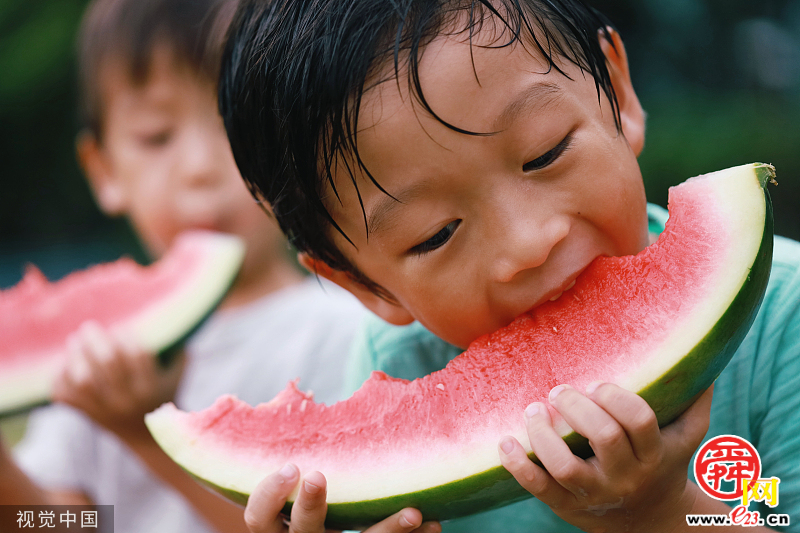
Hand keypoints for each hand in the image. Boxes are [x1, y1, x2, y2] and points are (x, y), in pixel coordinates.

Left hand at [51, 320, 184, 437]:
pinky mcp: (88, 416)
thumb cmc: (162, 396)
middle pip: (108, 362)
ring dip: (76, 356)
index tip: (121, 328)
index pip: (138, 355)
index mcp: (151, 388)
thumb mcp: (176, 376)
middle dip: (96, 339)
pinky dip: (61, 378)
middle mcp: (128, 400)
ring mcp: (106, 410)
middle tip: (89, 327)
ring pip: (83, 379)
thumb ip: (178, 351)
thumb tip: (175, 320)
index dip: (127, 337)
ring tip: (74, 342)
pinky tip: (65, 366)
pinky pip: (67, 396)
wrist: (146, 439)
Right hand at [244, 464, 440, 532]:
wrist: (326, 530)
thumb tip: (306, 393)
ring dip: (387, 530)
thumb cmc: (310, 491)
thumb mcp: (294, 477)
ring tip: (414, 511)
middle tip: (317, 476)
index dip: (268, 496)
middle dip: (309, 507)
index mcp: (280, 526)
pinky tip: (434, 523)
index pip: (259, 520)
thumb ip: (300, 448)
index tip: (291, 466)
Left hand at [499, 383, 713, 532]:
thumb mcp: (685, 438)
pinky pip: (538, 488)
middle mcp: (625, 475)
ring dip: (543, 434)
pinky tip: (504, 443)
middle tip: (558, 390)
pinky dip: (517, 466)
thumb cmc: (663, 464)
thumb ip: (695, 400)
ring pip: (566, 466)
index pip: (639, 420)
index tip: (596, 384)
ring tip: (532, 409)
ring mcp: (594, 493)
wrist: (651, 523)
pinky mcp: (566, 506)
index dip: (616, 398)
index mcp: (653, 454)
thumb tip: (700, 353)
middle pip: (603, 437)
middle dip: (577, 408)